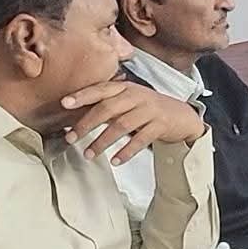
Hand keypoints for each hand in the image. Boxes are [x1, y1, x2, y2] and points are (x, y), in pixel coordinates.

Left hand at [60, 81, 205, 163]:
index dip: (82, 96)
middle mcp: (137, 96)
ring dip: (102, 141)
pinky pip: (140, 140)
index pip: (101, 89)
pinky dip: (126, 151)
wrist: (183, 116)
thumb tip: (77, 115)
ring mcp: (150, 110)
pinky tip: (116, 160)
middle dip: (87, 124)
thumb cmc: (149, 109)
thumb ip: (108, 103)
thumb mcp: (130, 100)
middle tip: (71, 138)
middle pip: (107, 109)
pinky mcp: (161, 126)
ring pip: (121, 126)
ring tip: (89, 154)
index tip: (65, 104)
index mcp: (126, 88)